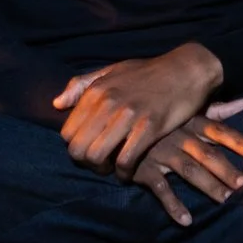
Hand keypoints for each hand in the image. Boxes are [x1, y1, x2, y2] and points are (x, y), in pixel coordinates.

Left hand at [52, 43, 223, 175]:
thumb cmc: (148, 72)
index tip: (89, 150)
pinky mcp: (150, 127)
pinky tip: (129, 173)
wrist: (186, 70)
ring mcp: (128, 115)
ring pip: (97, 156)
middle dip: (86, 163)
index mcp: (95, 91)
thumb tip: (56, 104)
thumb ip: (82, 85)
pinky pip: (125, 160)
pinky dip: (124, 173)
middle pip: (77, 149)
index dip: (75, 148)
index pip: (67, 133)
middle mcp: (107, 103)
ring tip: (113, 169)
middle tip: (100, 165)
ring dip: (103, 170)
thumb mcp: (112, 71)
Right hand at [131, 113, 242, 225]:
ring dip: (208, 186)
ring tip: (225, 200)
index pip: (219, 130)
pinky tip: (187, 220)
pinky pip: (161, 188)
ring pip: (189, 170)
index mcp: (192, 121)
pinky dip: (173, 205)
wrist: (121, 124)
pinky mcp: (144, 168)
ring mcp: (161, 152)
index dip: (237, 139)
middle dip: (227, 169)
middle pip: (208, 153)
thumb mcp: (190, 110)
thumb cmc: (165, 119)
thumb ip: (220, 110)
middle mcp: (179, 136)